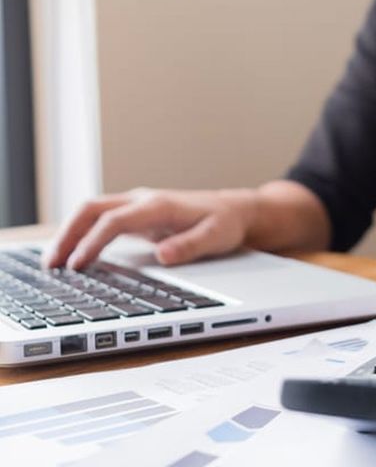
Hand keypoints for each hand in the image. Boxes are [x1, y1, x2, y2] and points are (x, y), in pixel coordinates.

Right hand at [43, 188, 255, 268]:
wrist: (234, 210)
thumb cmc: (225, 223)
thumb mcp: (215, 237)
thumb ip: (189, 246)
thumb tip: (163, 256)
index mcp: (158, 206)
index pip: (114, 221)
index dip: (92, 243)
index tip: (77, 266)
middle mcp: (142, 201)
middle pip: (91, 210)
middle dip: (67, 235)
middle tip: (50, 265)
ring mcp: (137, 206)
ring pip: (92, 212)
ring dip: (69, 234)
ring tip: (53, 263)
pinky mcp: (136, 215)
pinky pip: (101, 220)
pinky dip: (82, 234)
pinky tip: (73, 255)